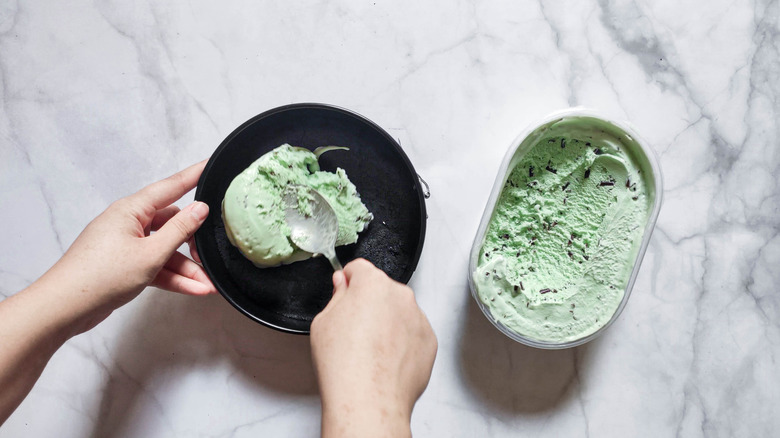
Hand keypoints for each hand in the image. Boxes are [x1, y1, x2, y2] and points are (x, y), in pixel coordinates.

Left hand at [0, 160, 215, 424]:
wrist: (65, 308)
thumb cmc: (101, 276)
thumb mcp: (150, 254)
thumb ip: (179, 230)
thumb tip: (201, 208)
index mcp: (132, 210)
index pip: (171, 187)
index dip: (194, 176)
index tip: (211, 164)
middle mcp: (130, 223)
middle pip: (172, 225)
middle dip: (195, 244)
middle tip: (213, 256)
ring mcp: (127, 245)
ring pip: (166, 250)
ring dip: (187, 268)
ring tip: (208, 286)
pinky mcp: (125, 265)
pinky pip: (156, 266)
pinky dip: (173, 277)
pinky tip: (194, 289)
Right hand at [310, 259, 436, 437]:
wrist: (369, 400)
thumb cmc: (345, 364)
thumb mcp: (323, 322)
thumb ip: (337, 296)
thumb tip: (343, 285)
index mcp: (372, 284)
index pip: (359, 268)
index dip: (348, 281)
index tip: (344, 291)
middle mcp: (400, 295)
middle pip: (381, 290)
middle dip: (369, 304)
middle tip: (354, 330)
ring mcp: (418, 318)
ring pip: (399, 312)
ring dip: (388, 323)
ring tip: (370, 351)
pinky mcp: (429, 340)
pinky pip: (413, 333)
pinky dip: (402, 342)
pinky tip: (385, 360)